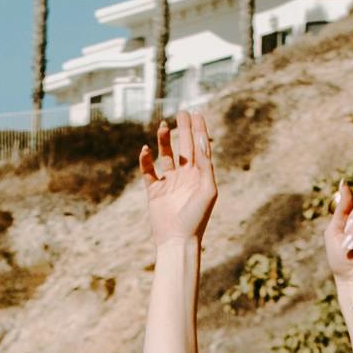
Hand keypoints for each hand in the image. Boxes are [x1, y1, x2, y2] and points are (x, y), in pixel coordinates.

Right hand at [140, 110, 219, 249]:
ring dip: (163, 141)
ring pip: (166, 155)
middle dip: (183, 130)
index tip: (197, 113)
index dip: (199, 130)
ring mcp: (169, 183)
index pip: (200, 148)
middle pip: (184, 147)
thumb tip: (203, 139)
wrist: (178, 240)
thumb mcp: (207, 189)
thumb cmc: (197, 217)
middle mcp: (186, 177)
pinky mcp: (154, 191)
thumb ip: (205, 164)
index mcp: (201, 176)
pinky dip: (145, 160)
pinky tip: (145, 149)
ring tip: (163, 125)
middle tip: (182, 112)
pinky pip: (148, 171)